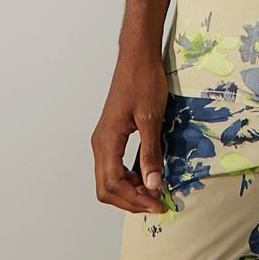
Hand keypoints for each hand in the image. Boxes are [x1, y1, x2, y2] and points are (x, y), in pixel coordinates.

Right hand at [91, 55, 169, 213]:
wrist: (138, 56)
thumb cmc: (144, 81)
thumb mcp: (152, 118)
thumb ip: (150, 153)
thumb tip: (153, 185)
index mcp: (107, 141)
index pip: (112, 184)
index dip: (134, 200)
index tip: (157, 203)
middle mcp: (100, 143)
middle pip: (107, 188)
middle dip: (130, 200)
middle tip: (157, 202)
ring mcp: (104, 139)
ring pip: (109, 179)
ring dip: (130, 190)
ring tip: (155, 191)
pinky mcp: (112, 135)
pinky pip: (115, 165)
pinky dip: (130, 177)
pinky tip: (148, 175)